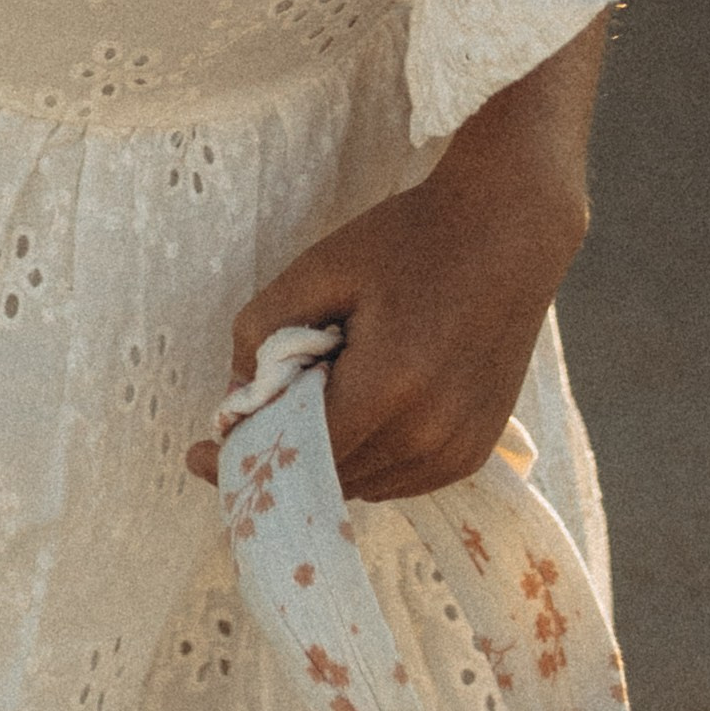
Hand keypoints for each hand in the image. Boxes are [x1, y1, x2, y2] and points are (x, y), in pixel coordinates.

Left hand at [186, 131, 592, 501]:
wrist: (512, 226)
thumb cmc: (415, 236)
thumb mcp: (325, 264)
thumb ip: (264, 328)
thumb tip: (233, 395)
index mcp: (389, 388)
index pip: (294, 456)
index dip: (240, 458)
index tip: (197, 454)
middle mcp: (427, 435)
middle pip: (324, 477)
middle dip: (281, 451)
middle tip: (258, 406)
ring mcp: (456, 451)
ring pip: (358, 485)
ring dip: (327, 455)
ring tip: (329, 386)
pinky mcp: (473, 453)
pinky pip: (396, 479)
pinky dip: (367, 455)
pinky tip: (368, 399)